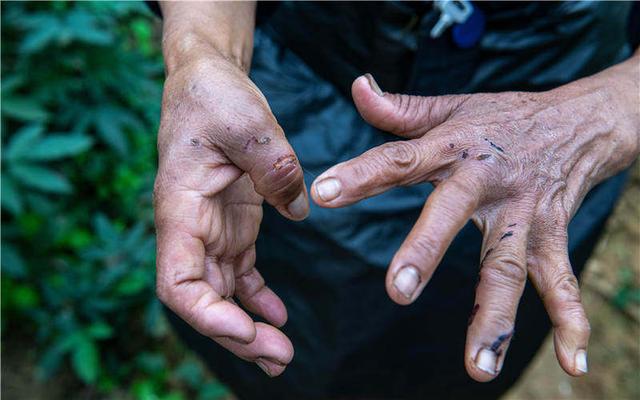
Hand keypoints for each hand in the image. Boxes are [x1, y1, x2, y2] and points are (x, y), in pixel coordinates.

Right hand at [154, 52, 307, 376]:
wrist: (208, 83)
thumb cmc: (214, 96)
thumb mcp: (248, 121)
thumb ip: (273, 164)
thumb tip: (298, 207)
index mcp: (180, 208)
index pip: (177, 282)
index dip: (206, 315)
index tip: (247, 332)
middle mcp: (190, 227)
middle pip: (202, 299)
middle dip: (235, 334)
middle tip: (281, 358)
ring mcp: (211, 229)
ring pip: (221, 294)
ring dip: (248, 326)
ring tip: (283, 353)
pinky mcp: (232, 225)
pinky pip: (240, 273)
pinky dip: (257, 299)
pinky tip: (280, 317)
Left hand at [311, 59, 638, 380]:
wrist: (577, 120)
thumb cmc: (499, 118)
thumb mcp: (451, 106)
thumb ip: (400, 109)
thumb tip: (356, 86)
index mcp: (452, 146)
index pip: (399, 160)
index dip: (361, 175)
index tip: (324, 193)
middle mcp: (485, 180)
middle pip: (452, 215)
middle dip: (426, 251)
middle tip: (398, 292)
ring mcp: (521, 212)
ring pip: (506, 265)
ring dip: (493, 316)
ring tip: (477, 367)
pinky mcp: (552, 234)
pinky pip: (561, 281)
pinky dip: (571, 321)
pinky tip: (572, 363)